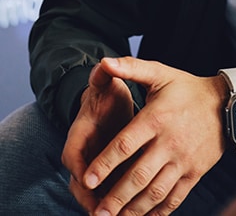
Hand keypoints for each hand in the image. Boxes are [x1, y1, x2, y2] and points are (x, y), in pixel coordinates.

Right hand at [62, 59, 135, 213]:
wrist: (107, 103)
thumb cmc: (106, 93)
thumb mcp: (105, 83)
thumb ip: (103, 75)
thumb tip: (103, 64)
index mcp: (78, 134)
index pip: (72, 158)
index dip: (82, 171)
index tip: (92, 183)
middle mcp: (82, 155)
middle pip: (80, 185)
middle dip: (93, 200)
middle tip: (108, 213)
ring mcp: (92, 166)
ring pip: (93, 195)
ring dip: (106, 206)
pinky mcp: (105, 174)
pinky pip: (106, 195)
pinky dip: (117, 205)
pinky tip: (135, 212)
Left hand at [65, 56, 228, 215]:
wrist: (227, 105)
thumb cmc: (187, 89)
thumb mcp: (161, 73)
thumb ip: (131, 68)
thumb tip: (104, 62)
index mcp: (157, 118)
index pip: (126, 144)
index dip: (105, 163)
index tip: (87, 179)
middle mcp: (170, 142)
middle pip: (139, 175)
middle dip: (115, 196)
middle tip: (96, 213)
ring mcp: (183, 161)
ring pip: (155, 192)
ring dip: (133, 210)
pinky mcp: (194, 174)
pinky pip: (175, 198)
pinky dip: (158, 212)